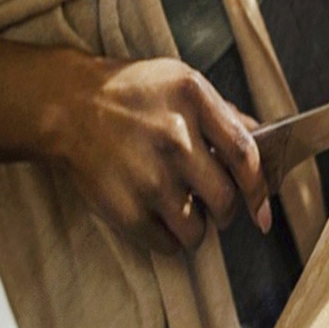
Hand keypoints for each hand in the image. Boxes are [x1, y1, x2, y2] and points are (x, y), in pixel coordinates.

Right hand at [50, 57, 270, 255]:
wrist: (65, 105)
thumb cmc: (128, 93)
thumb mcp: (179, 82)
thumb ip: (222, 113)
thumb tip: (262, 140)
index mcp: (193, 99)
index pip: (245, 155)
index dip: (259, 189)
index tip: (263, 210)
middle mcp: (174, 137)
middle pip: (225, 200)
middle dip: (226, 213)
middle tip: (214, 208)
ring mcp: (148, 176)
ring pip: (197, 231)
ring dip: (195, 229)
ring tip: (180, 211)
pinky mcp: (124, 208)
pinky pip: (166, 245)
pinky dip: (168, 240)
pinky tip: (156, 219)